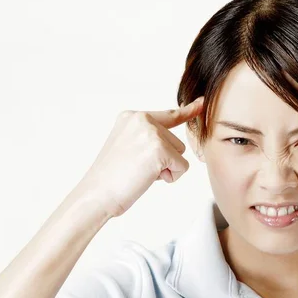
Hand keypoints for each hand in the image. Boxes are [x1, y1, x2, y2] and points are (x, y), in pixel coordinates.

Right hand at [76, 97, 203, 218]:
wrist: (95, 195)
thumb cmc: (110, 178)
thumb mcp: (127, 146)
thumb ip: (147, 138)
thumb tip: (173, 143)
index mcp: (131, 117)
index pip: (168, 114)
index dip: (188, 111)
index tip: (202, 102)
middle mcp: (142, 120)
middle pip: (176, 141)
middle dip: (163, 160)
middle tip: (137, 169)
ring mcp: (151, 133)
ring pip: (180, 153)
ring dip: (166, 168)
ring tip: (140, 173)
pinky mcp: (160, 150)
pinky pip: (182, 167)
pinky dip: (170, 177)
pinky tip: (148, 178)